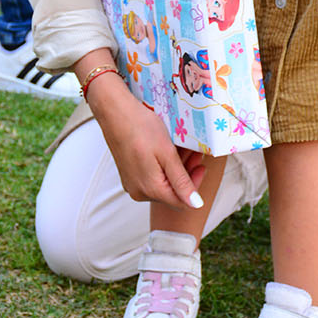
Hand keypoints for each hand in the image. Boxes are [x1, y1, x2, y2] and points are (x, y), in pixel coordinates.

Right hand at [88, 73, 205, 206]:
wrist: (115, 113)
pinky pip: (152, 177)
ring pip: (162, 184)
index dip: (195, 184)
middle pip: (171, 192)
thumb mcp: (167, 153)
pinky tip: (168, 151)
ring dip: (176, 169)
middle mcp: (139, 192)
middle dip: (186, 173)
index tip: (201, 165)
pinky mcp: (129, 175)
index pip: (181, 201)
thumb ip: (181, 181)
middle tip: (195, 152)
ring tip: (184, 148)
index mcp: (150, 190)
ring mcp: (132, 184)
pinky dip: (163, 166)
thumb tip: (195, 205)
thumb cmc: (140, 128)